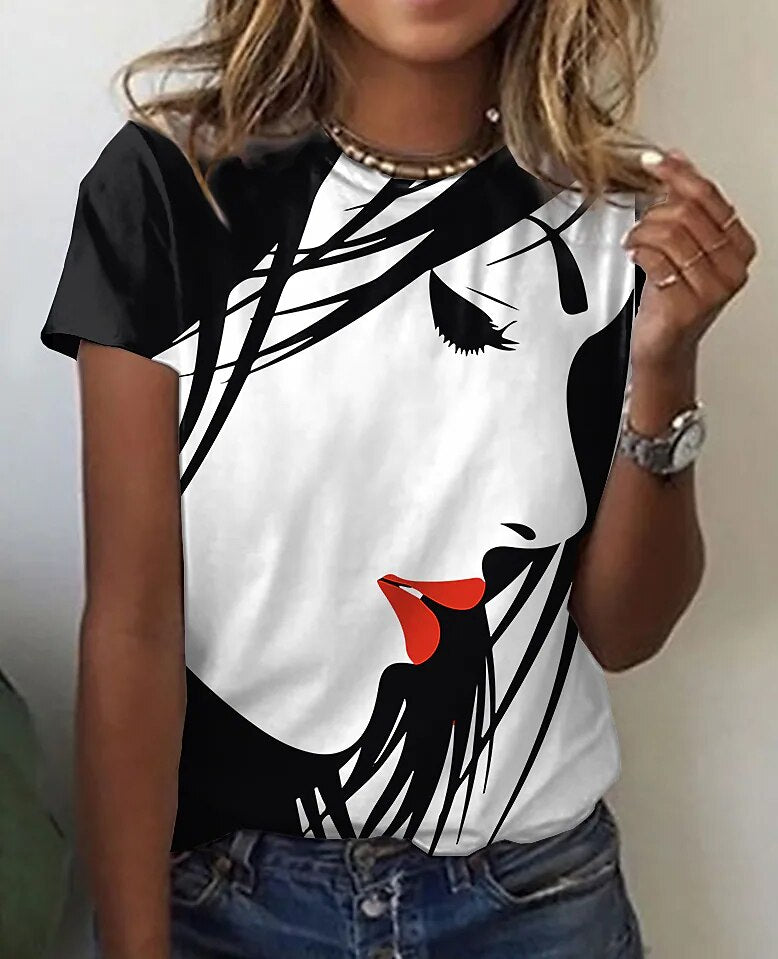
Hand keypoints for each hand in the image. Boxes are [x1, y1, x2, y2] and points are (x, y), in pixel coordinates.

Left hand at [622, 149, 756, 374]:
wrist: (665, 345)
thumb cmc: (673, 297)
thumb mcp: (683, 246)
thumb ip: (684, 203)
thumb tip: (677, 159)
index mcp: (738, 246)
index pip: (709, 197)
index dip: (677, 174)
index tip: (654, 162)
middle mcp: (731, 267)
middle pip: (688, 214)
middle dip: (655, 212)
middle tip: (641, 224)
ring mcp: (712, 289)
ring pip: (670, 235)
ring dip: (643, 233)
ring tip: (635, 242)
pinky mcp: (687, 306)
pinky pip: (656, 262)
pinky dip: (639, 253)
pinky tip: (635, 256)